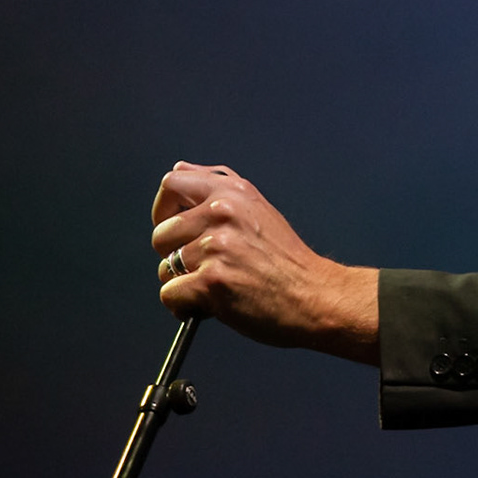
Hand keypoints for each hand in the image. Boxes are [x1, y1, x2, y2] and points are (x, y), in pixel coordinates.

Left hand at [151, 161, 377, 362]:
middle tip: (204, 268)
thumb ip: (219, 189)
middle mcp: (223, 212)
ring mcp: (216, 245)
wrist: (316, 297)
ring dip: (185, 284)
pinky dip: (184, 307)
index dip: (164, 210)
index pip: (171, 183)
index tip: (175, 228)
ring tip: (217, 287)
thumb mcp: (258, 209)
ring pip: (165, 269)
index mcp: (233, 192)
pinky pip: (170, 295)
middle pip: (161, 234)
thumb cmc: (289, 262)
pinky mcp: (212, 280)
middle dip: (174, 257)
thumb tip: (179, 169)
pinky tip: (210, 307)